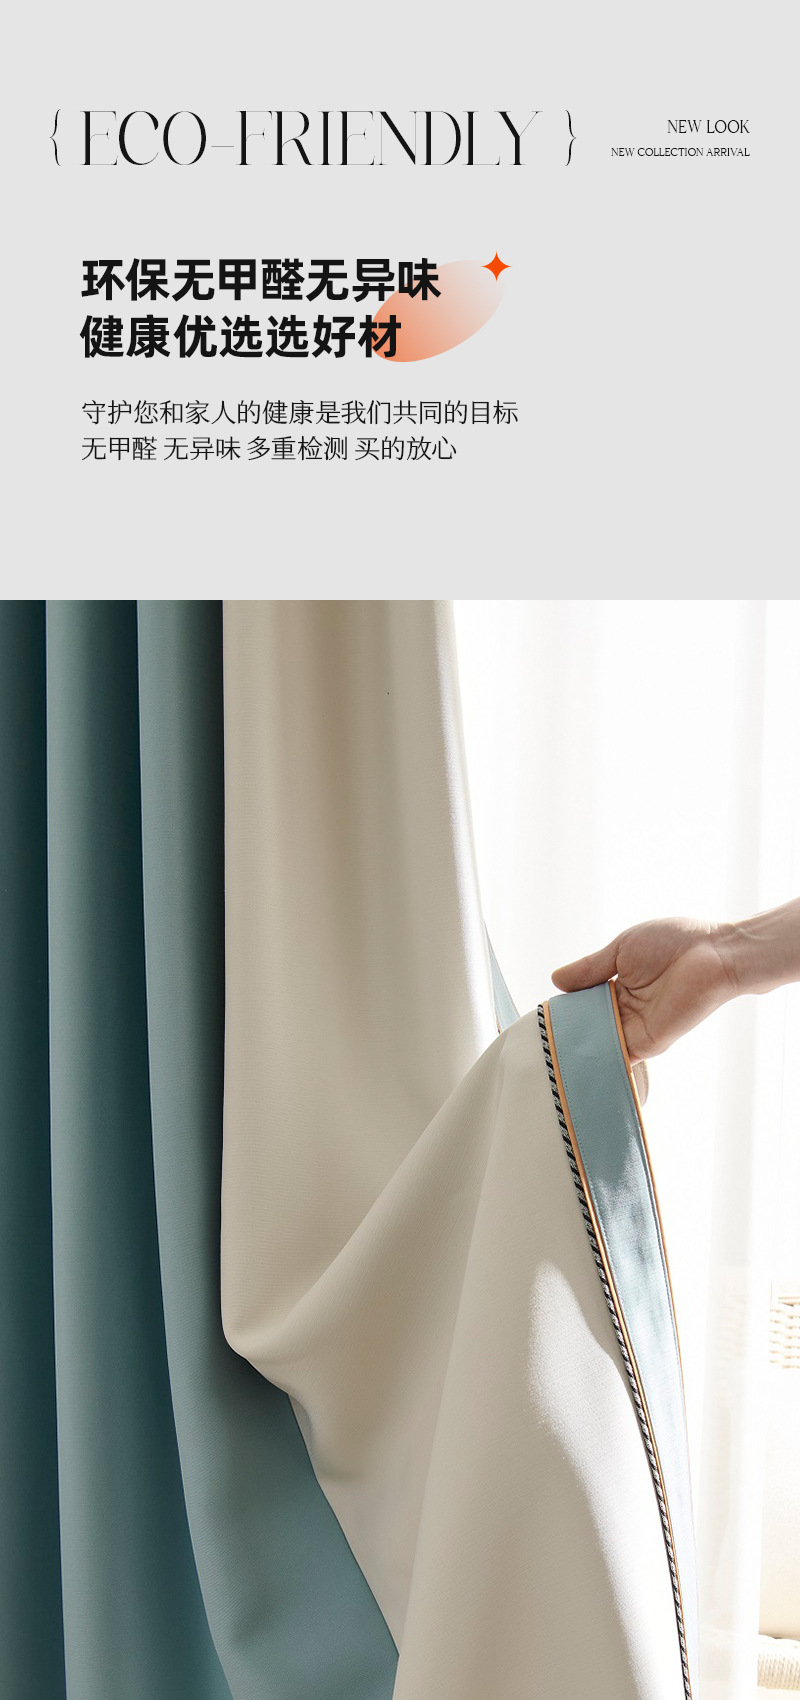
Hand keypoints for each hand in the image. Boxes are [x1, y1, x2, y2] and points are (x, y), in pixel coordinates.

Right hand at [551, 918, 738, 1061]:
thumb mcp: (621, 949)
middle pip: (586, 1027)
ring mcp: (635, 1029)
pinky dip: (598, 1063)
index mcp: (617, 986)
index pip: (582, 1004)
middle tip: (535, 1041)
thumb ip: (589, 968)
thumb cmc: (675, 942)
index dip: (562, 1010)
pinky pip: (617, 1058)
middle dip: (564, 1033)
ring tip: (544, 1057)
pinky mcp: (647, 1043)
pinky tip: (573, 1066)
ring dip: (575, 1050)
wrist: (712, 954)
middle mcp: (624, 1011)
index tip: (537, 1018)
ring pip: (597, 1045)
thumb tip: (555, 980)